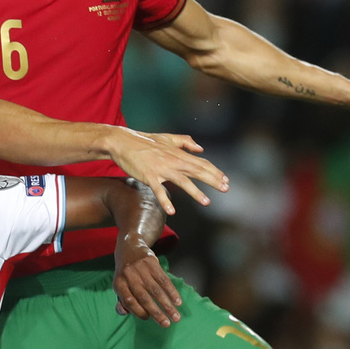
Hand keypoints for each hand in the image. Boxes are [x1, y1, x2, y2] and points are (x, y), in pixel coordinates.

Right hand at [102, 129, 225, 214]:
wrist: (123, 142)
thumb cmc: (144, 140)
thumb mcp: (167, 138)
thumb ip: (185, 141)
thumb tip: (200, 148)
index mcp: (178, 154)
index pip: (201, 162)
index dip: (215, 171)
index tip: (226, 180)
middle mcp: (173, 161)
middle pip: (198, 171)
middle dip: (213, 180)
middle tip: (226, 189)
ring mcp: (161, 169)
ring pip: (183, 181)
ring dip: (196, 192)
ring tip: (207, 202)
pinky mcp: (149, 176)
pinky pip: (158, 191)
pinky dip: (165, 201)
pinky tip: (172, 211)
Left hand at [112, 229, 179, 326]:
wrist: (130, 246)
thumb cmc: (126, 273)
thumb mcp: (119, 285)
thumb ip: (121, 301)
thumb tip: (125, 313)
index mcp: (118, 283)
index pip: (129, 301)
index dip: (138, 312)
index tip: (148, 319)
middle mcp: (129, 275)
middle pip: (144, 297)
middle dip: (157, 313)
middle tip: (167, 324)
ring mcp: (140, 268)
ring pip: (156, 290)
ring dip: (167, 305)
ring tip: (176, 317)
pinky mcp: (151, 262)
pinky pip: (164, 279)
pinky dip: (172, 292)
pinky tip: (178, 301)